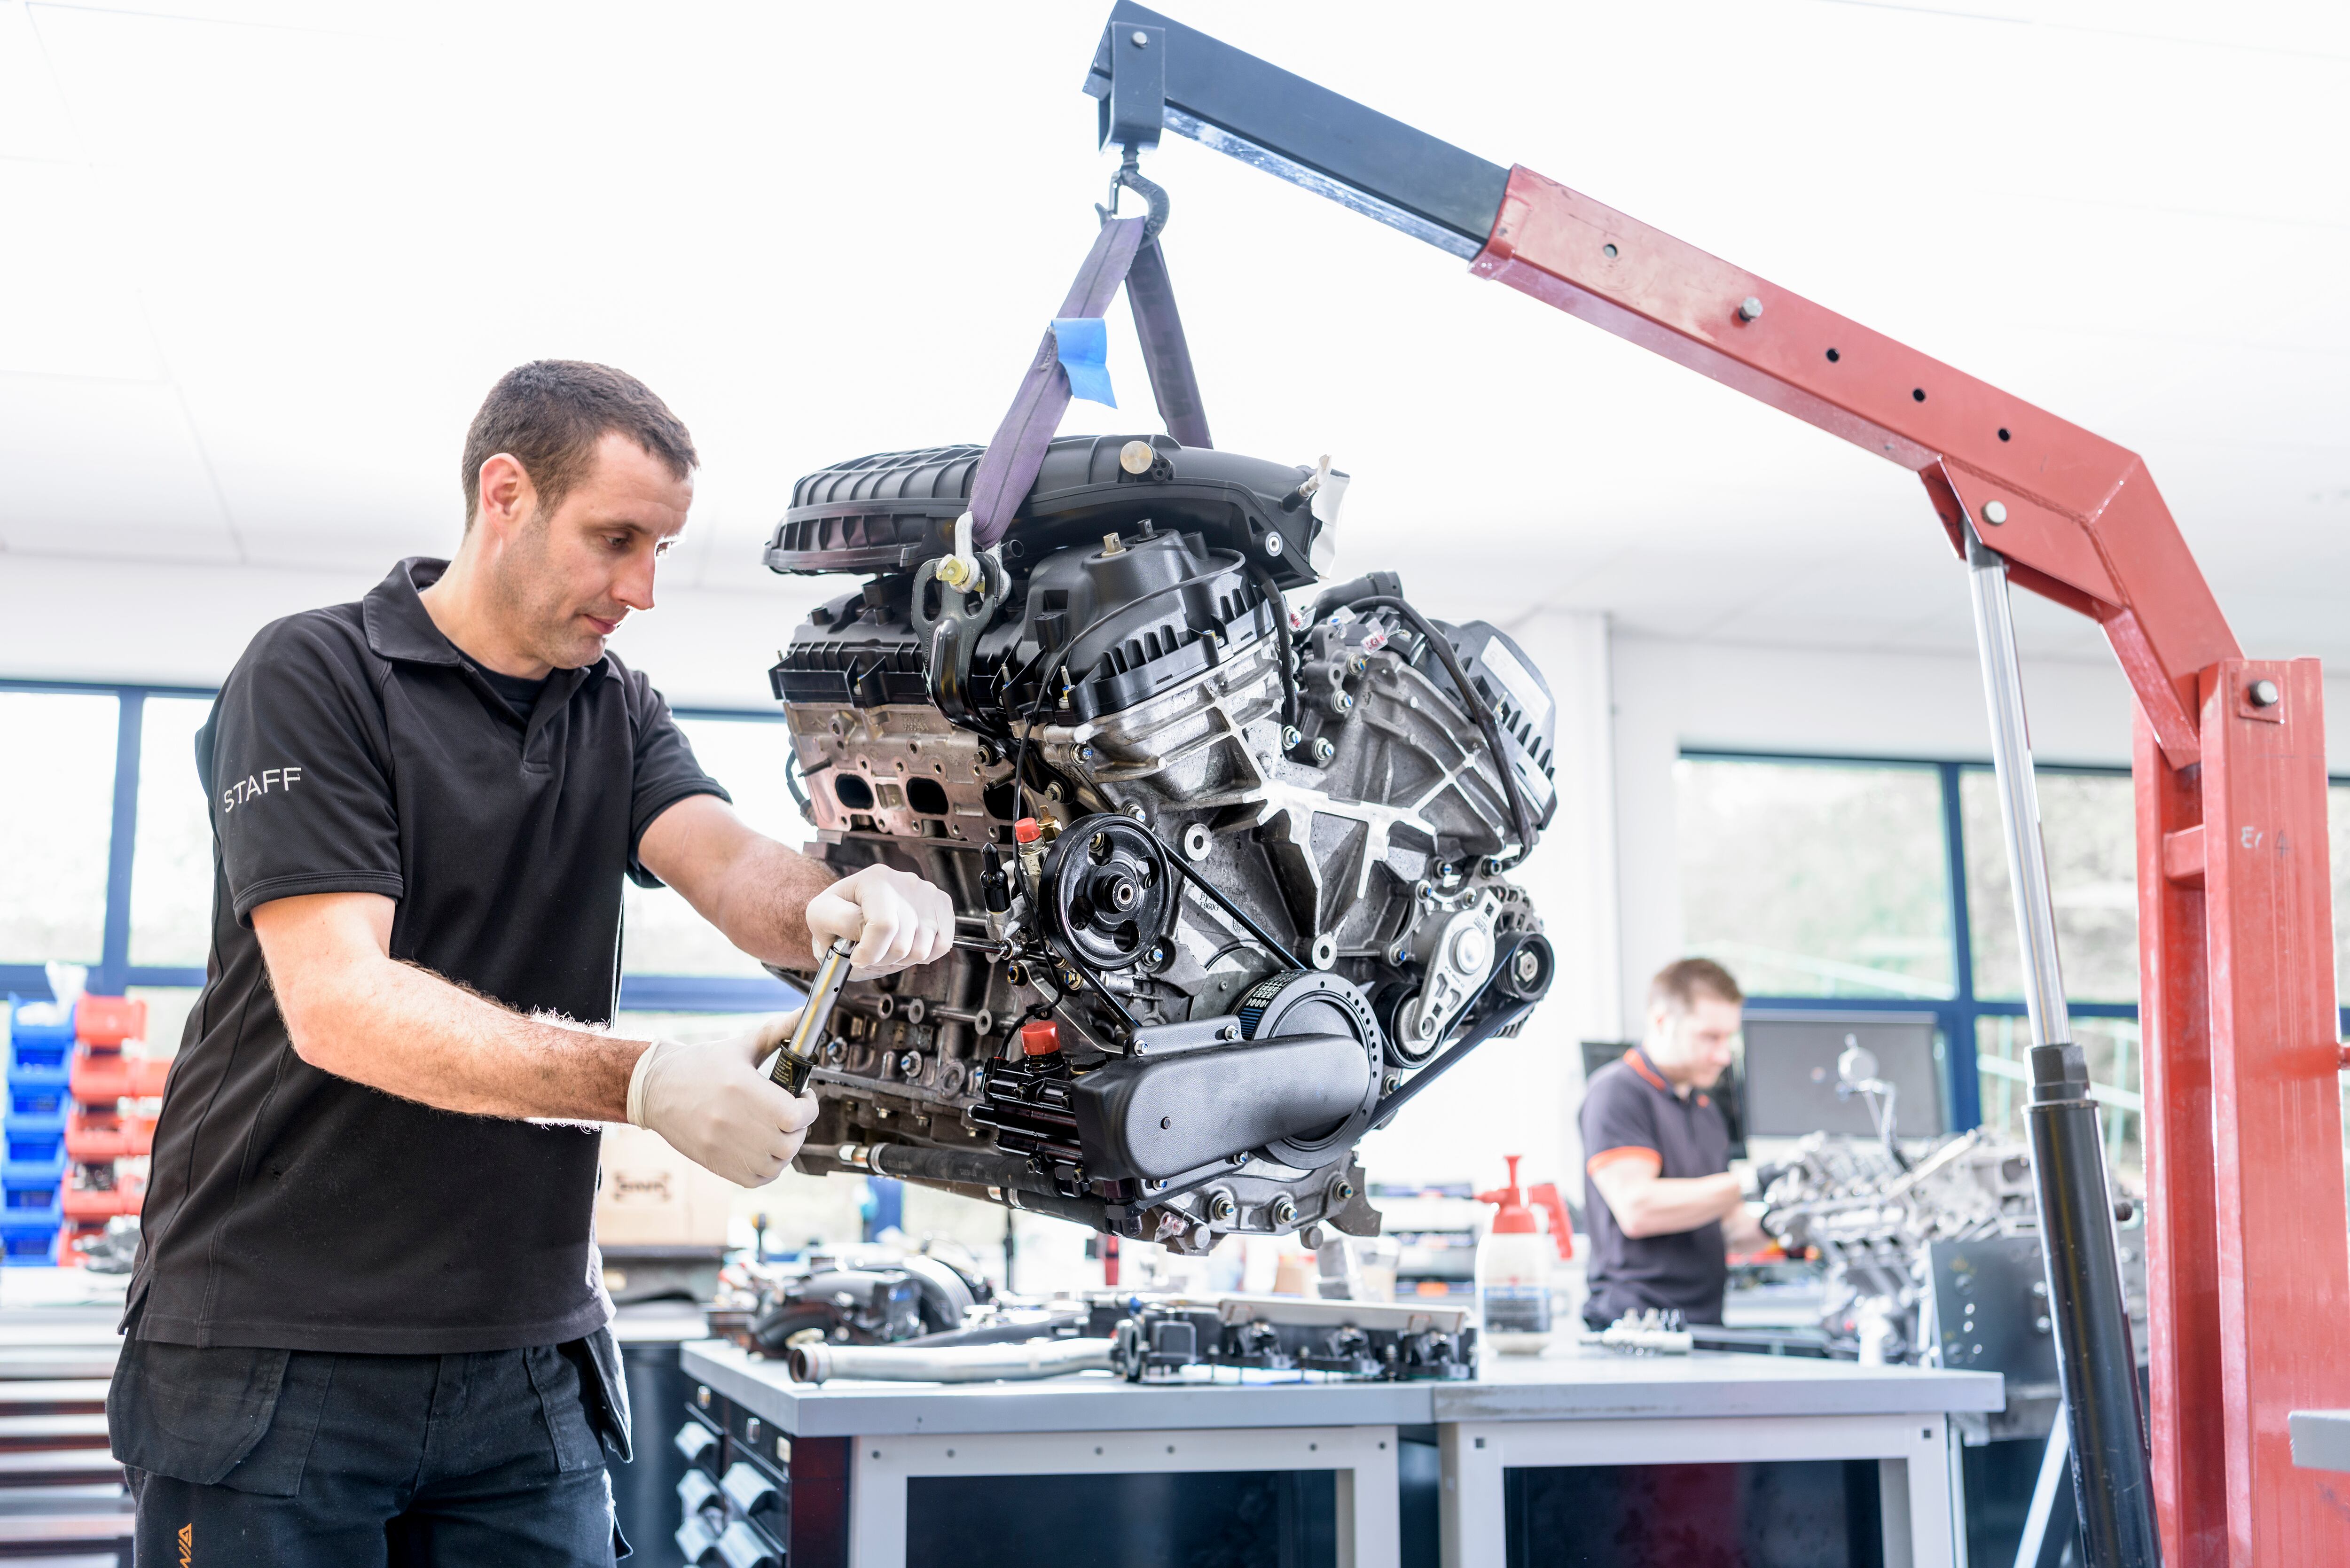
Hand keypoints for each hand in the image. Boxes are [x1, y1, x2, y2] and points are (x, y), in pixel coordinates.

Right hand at [626, 1013, 819, 1187]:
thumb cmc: (698, 1066)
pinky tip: (764, 1148)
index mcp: (743, 1089)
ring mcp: (724, 1147)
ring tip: (778, 1130)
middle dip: (799, 1126)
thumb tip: (803, 1014)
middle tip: (791, 1113)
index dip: (809, 1107)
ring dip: (786, 1147)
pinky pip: (758, 1179)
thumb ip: (776, 1032)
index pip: (795, 1114)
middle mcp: (735, 1122)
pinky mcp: (717, 1164)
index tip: (803, 1097)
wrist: (656, 1089)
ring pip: (778, 1163)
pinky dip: (769, 1167)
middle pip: (791, 1141)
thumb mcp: (739, 1045)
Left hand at [805, 864, 954, 975]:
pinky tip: (904, 946)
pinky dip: (922, 955)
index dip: (870, 953)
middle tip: (869, 955)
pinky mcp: (942, 906)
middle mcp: (906, 882)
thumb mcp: (820, 915)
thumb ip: (839, 920)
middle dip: (881, 959)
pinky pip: (942, 945)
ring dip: (900, 960)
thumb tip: (865, 930)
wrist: (855, 908)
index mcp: (875, 879)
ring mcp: (927, 893)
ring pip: (922, 948)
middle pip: (903, 942)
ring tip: (885, 949)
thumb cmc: (837, 914)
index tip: (858, 959)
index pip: (884, 926)